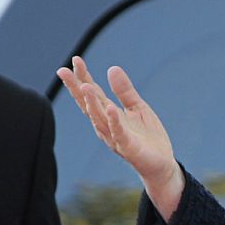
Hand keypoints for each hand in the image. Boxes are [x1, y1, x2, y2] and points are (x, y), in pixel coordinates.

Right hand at [56, 57, 184, 219]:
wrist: (161, 165)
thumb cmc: (147, 137)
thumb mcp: (137, 107)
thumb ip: (125, 90)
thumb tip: (111, 68)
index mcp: (108, 114)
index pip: (92, 93)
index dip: (83, 77)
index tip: (75, 59)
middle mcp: (107, 126)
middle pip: (88, 105)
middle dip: (76, 88)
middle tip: (63, 70)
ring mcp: (115, 137)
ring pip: (99, 119)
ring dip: (91, 103)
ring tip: (85, 85)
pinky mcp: (129, 148)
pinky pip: (119, 133)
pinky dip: (114, 122)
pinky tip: (111, 109)